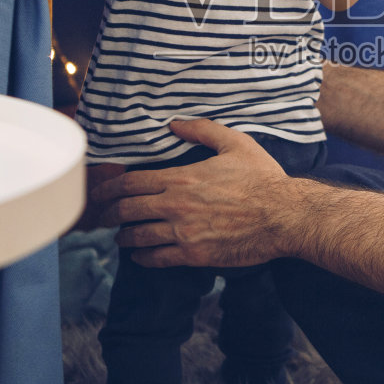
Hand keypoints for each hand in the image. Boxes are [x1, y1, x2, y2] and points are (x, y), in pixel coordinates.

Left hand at [89, 119, 299, 267]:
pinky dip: (143, 258)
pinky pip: (157, 259)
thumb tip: (174, 124)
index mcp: (181, 177)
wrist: (283, 215)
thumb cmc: (262, 178)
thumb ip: (202, 130)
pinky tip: (140, 257)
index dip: (109, 188)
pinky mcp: (194, 255)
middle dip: (108, 214)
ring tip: (119, 238)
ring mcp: (183, 232)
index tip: (99, 192)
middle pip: (127, 210)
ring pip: (138, 237)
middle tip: (101, 217)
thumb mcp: (235, 143)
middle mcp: (175, 205)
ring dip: (123, 238)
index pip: (132, 182)